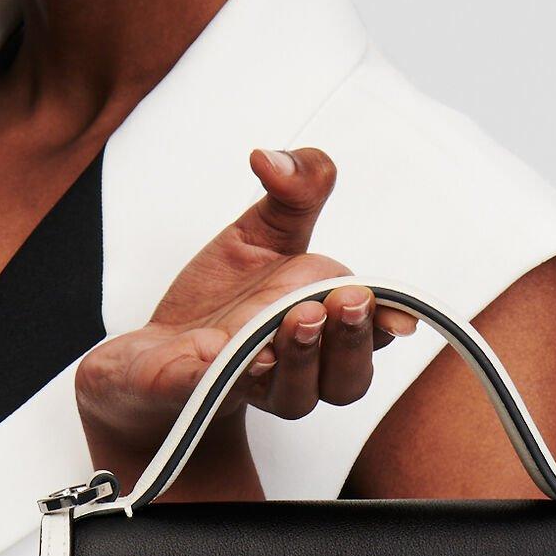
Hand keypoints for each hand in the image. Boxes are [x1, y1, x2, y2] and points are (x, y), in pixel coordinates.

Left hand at [74, 146, 415, 498]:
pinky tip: (217, 351)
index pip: (374, 334)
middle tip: (342, 301)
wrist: (158, 349)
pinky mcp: (195, 392)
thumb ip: (293, 190)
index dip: (389, 325)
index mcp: (327, 323)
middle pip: (346, 378)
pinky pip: (210, 391)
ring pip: (294, 397)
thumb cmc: (225, 297)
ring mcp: (251, 386)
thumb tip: (270, 158)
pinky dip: (217, 374)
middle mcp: (300, 366)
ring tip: (298, 318)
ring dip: (302, 360)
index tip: (398, 314)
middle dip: (350, 341)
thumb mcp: (263, 231)